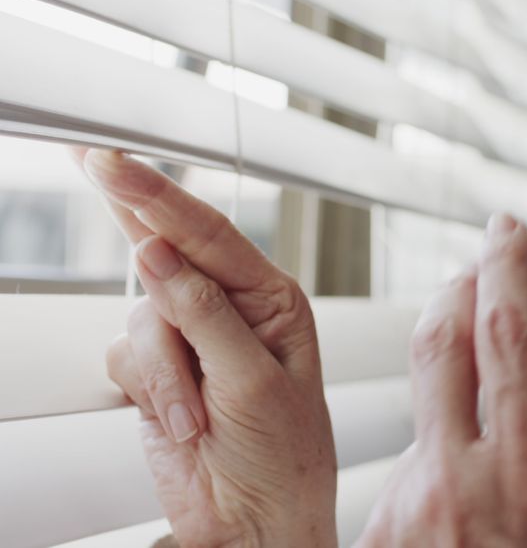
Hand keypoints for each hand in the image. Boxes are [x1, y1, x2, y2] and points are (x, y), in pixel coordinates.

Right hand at [80, 150, 336, 546]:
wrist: (255, 522)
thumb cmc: (284, 456)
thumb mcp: (255, 381)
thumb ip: (205, 314)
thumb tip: (158, 254)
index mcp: (272, 300)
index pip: (212, 235)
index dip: (161, 195)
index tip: (117, 163)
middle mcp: (231, 310)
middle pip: (170, 248)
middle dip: (137, 210)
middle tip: (96, 160)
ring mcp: (191, 341)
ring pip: (141, 314)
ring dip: (163, 370)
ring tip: (195, 413)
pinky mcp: (158, 374)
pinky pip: (125, 357)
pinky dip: (148, 389)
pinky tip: (179, 419)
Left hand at [357, 214, 526, 547]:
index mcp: (524, 474)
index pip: (509, 336)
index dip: (505, 270)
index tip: (504, 232)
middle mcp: (454, 481)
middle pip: (440, 341)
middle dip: (456, 291)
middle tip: (472, 271)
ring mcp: (404, 506)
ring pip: (425, 420)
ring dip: (453, 416)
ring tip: (485, 463)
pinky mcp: (371, 533)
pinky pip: (405, 479)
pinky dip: (435, 479)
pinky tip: (456, 515)